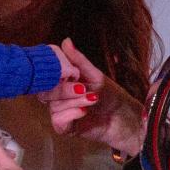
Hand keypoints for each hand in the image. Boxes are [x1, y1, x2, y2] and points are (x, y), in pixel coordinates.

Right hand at [36, 38, 143, 152]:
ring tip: (92, 99)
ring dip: (74, 101)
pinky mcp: (66, 128)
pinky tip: (84, 111)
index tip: (68, 72)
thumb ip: (78, 60)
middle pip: (46, 92)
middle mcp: (58, 97)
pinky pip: (58, 120)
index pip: (46, 75)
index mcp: (62, 82)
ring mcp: (61, 112)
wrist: (123, 118)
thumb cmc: (110, 95)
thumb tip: (66, 41)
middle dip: (64, 89)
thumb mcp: (95, 74)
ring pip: (54, 106)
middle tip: (83, 87)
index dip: (52, 73)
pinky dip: (70, 114)